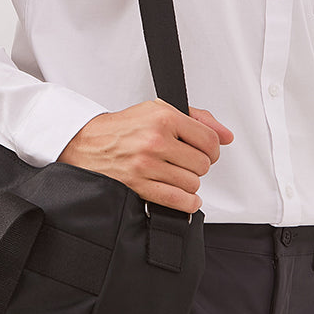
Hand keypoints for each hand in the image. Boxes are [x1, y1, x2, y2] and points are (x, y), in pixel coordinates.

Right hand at [58, 99, 233, 214]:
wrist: (87, 143)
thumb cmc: (123, 128)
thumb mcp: (158, 111)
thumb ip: (198, 119)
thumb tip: (226, 135)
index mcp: (164, 118)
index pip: (209, 140)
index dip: (212, 149)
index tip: (206, 152)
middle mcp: (156, 140)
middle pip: (203, 164)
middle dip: (197, 166)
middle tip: (185, 163)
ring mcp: (147, 164)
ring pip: (192, 183)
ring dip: (188, 183)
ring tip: (176, 175)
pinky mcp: (139, 185)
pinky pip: (178, 200)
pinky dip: (187, 202)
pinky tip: (183, 196)